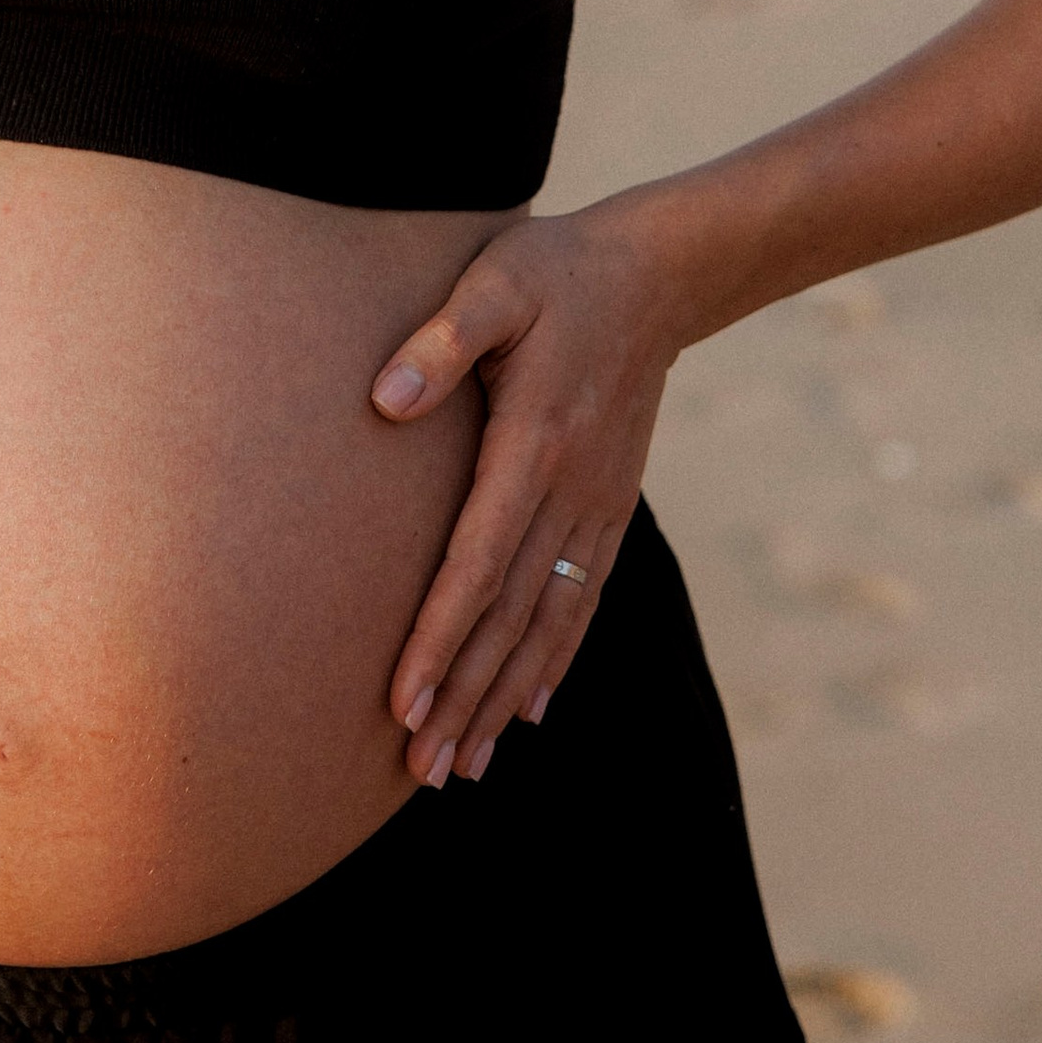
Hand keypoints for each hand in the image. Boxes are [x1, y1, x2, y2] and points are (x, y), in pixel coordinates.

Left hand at [373, 201, 680, 787]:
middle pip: (510, 616)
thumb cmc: (557, 272)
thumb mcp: (494, 282)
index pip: (478, 563)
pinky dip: (555, 659)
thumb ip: (440, 341)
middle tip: (423, 770)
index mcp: (534, 444)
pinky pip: (583, 600)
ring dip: (504, 697)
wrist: (658, 275)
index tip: (403, 701)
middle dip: (465, 696)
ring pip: (548, 623)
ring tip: (467, 766)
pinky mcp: (610, 508)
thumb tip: (382, 401)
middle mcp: (570, 492)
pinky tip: (530, 709)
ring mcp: (597, 507)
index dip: (439, 637)